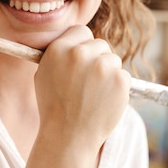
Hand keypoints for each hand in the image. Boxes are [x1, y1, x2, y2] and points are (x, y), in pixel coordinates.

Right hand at [34, 25, 130, 151]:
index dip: (83, 44)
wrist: (68, 136)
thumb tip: (71, 43)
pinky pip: (123, 76)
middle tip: (89, 82)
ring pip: (113, 60)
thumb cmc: (53, 108)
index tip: (83, 58)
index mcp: (59, 48)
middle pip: (100, 44)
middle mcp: (80, 53)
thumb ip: (57, 55)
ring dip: (108, 74)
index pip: (81, 31)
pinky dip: (117, 88)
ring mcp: (102, 65)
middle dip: (97, 59)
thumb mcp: (44, 75)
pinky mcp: (119, 79)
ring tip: (94, 95)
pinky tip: (103, 101)